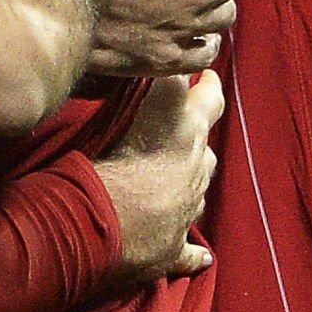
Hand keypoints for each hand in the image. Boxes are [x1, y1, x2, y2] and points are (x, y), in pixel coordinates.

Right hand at [93, 70, 221, 280]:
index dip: (206, 82)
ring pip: (201, 191)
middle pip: (206, 145)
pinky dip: (195, 254)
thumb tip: (165, 54)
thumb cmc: (115, 157)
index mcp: (185, 132)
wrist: (104, 222)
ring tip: (182, 175)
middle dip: (203, 126)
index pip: (205, 97)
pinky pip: (190, 253)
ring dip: (193, 181)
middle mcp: (194, 170)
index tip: (205, 73)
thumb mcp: (139, 103)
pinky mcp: (173, 250)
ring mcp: (186, 212)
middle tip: (199, 111)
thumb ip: (156, 78)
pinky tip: (202, 257)